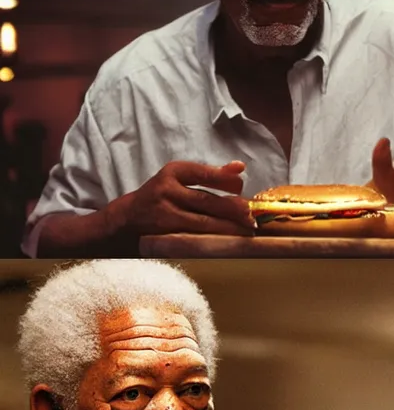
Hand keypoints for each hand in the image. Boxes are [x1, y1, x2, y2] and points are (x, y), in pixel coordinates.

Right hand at [107, 160, 253, 237]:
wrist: (124, 219)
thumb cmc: (160, 196)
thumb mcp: (179, 178)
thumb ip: (209, 174)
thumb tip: (240, 167)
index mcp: (173, 172)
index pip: (203, 173)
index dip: (226, 180)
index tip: (242, 185)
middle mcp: (166, 190)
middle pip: (206, 200)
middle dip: (234, 209)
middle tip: (252, 215)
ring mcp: (164, 214)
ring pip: (202, 222)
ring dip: (228, 227)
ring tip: (247, 229)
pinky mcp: (163, 234)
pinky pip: (193, 236)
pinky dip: (213, 238)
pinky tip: (228, 241)